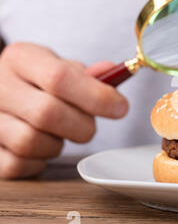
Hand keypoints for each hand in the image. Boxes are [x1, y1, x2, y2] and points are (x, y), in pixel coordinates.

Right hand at [0, 42, 128, 178]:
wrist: (0, 89)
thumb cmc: (37, 80)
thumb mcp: (59, 66)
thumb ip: (87, 74)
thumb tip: (113, 73)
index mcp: (20, 58)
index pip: (60, 78)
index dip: (97, 97)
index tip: (120, 108)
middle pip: (48, 114)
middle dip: (81, 125)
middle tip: (87, 124)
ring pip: (31, 142)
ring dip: (57, 145)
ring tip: (58, 133)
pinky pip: (17, 165)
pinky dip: (38, 162)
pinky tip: (41, 147)